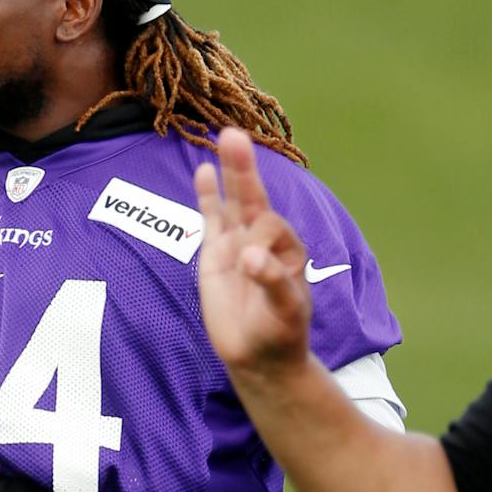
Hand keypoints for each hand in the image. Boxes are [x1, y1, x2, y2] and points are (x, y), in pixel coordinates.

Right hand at [194, 127, 311, 373]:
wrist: (258, 356)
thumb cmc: (279, 332)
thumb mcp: (284, 310)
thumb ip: (271, 281)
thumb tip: (248, 258)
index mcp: (287, 247)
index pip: (269, 225)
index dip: (257, 238)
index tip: (250, 266)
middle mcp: (262, 239)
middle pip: (252, 195)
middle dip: (244, 168)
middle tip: (234, 136)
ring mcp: (237, 242)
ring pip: (232, 201)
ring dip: (229, 171)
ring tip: (225, 137)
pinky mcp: (214, 253)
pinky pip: (209, 218)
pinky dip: (207, 196)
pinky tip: (204, 171)